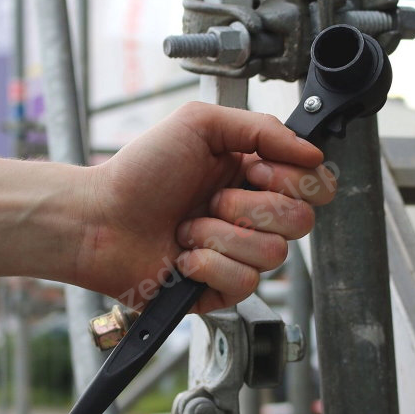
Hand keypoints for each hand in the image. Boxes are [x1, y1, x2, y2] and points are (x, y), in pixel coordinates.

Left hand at [75, 102, 335, 312]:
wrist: (101, 219)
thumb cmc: (141, 172)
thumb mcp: (200, 125)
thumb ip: (262, 128)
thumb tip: (313, 153)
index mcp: (254, 178)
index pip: (314, 186)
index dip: (294, 180)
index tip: (254, 170)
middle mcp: (252, 217)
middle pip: (301, 221)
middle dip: (251, 206)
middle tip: (212, 199)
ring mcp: (239, 254)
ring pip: (273, 254)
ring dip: (221, 235)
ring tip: (187, 229)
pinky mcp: (223, 288)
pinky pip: (244, 282)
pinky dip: (209, 265)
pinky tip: (184, 258)